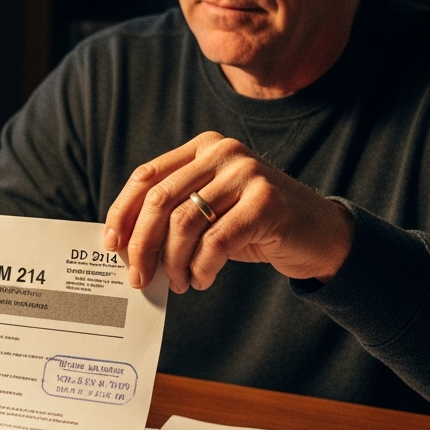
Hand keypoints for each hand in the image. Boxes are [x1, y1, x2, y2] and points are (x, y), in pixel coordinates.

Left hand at [103, 132, 353, 292]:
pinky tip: (201, 280)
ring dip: (173, 262)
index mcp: (203, 146)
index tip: (111, 245)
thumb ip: (173, 214)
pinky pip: (215, 242)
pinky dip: (201, 268)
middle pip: (159, 200)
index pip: (147, 176)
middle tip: (137, 277)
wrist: (318, 234)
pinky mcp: (266, 202)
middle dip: (141, 244)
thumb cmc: (255, 225)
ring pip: (184, 223)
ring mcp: (247, 173)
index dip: (122, 212)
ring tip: (177, 283)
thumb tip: (123, 245)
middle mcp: (223, 152)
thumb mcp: (211, 209)